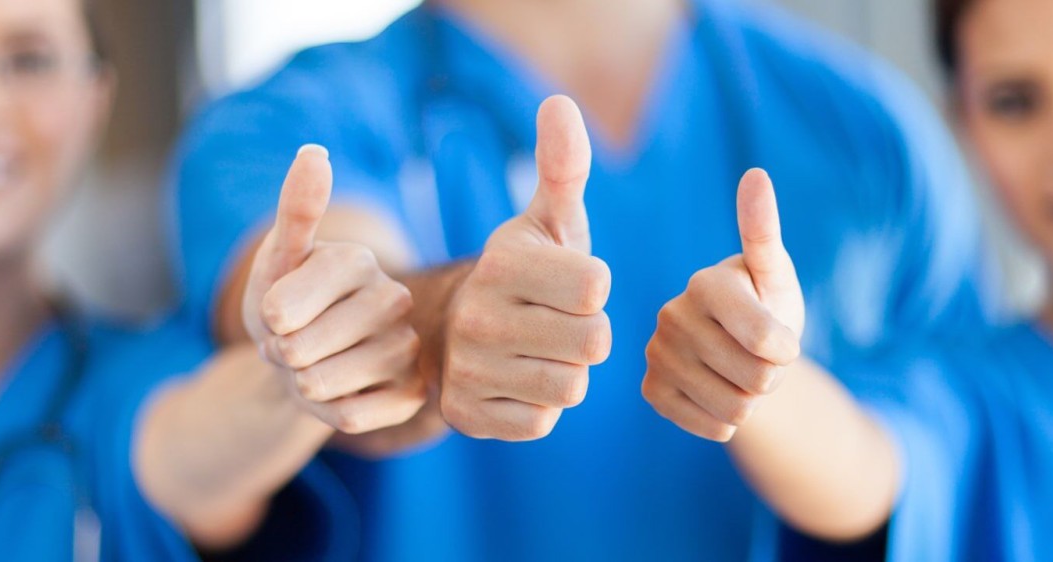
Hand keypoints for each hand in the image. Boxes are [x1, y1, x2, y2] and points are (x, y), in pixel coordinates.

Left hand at [242, 145, 425, 433]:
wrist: (305, 361)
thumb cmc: (285, 305)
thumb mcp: (277, 260)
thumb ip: (295, 210)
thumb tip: (314, 151)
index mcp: (358, 260)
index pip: (283, 308)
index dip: (265, 321)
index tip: (279, 312)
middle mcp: (394, 299)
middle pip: (301, 350)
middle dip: (282, 356)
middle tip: (296, 344)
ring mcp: (409, 349)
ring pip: (322, 385)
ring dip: (302, 386)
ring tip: (314, 366)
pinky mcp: (413, 395)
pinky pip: (349, 418)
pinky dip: (328, 414)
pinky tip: (340, 394)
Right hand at [441, 95, 612, 440]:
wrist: (455, 333)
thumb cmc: (526, 272)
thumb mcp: (547, 220)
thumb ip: (562, 166)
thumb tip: (559, 102)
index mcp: (502, 262)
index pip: (597, 286)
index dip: (593, 288)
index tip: (565, 283)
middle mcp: (478, 315)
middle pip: (592, 342)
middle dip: (587, 335)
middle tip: (556, 322)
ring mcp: (468, 368)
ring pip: (571, 386)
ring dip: (566, 372)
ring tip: (538, 351)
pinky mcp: (466, 415)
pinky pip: (542, 422)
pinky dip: (538, 407)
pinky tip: (516, 382)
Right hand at [642, 169, 805, 441]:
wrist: (740, 350)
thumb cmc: (766, 303)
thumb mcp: (776, 275)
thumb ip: (765, 232)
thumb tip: (755, 174)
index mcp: (705, 283)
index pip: (767, 341)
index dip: (787, 349)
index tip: (782, 337)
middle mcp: (671, 315)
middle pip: (756, 379)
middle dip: (771, 376)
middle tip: (759, 357)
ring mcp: (657, 354)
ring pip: (735, 408)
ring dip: (752, 400)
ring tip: (740, 373)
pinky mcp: (652, 390)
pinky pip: (711, 426)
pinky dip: (726, 419)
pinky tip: (719, 393)